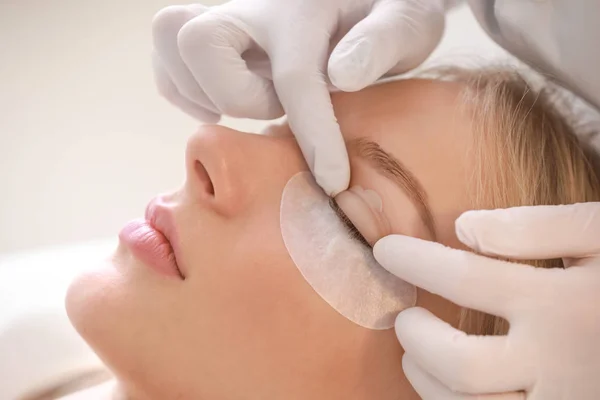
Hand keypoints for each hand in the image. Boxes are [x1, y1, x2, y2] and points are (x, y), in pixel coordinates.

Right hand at [151, 0, 446, 194]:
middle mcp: (258, 7)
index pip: (296, 76)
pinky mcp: (217, 31)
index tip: (333, 181)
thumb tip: (341, 75)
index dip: (312, 135)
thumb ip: (380, 42)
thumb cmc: (391, 10)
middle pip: (200, 42)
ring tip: (248, 105)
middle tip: (273, 109)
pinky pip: (169, 57)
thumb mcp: (406, 21)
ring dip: (201, 91)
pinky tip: (223, 102)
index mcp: (308, 8)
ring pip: (171, 41)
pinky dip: (184, 89)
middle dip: (234, 96)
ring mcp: (231, 15)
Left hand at [374, 202, 599, 398]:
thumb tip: (463, 229)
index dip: (413, 261)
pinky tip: (447, 388)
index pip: (465, 277)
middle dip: (417, 338)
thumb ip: (538, 226)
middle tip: (404, 317)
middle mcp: (557, 363)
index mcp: (564, 304)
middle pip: (459, 363)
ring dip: (428, 383)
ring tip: (415, 354)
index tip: (385, 251)